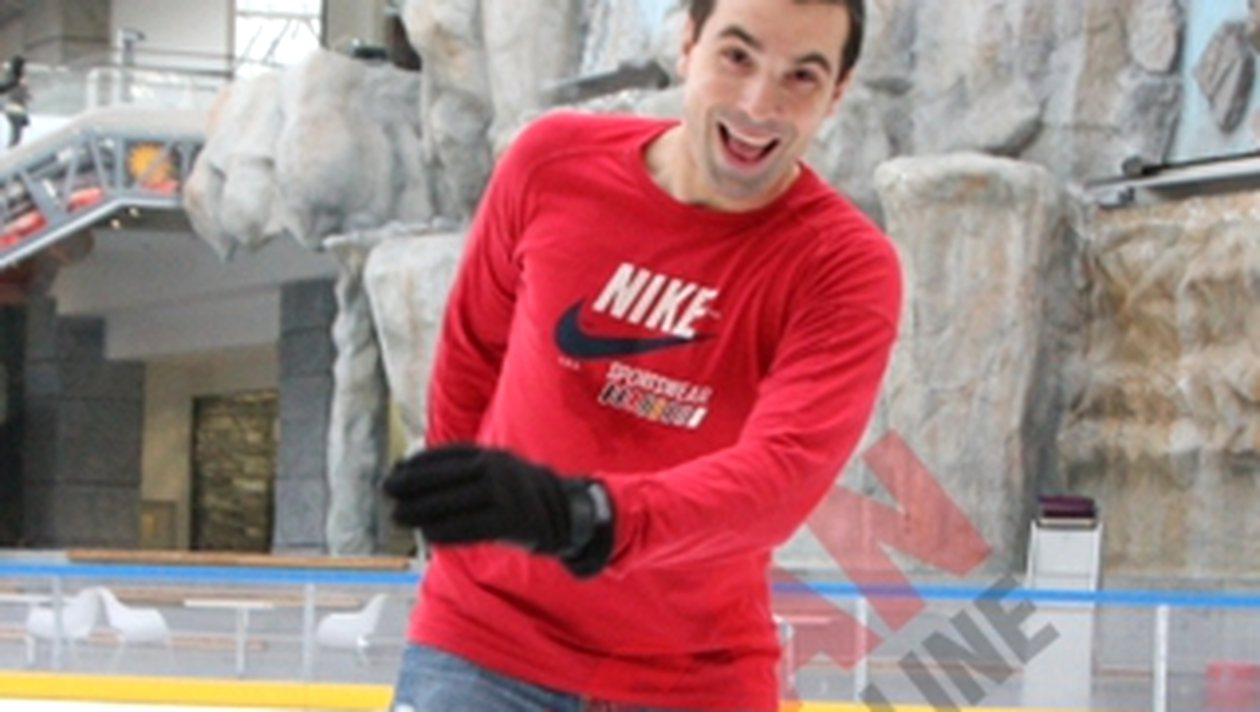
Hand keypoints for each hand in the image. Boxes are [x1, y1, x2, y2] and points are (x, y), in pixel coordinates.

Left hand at [382, 443, 613, 576]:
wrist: (567, 512)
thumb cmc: (518, 495)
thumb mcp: (496, 471)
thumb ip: (463, 472)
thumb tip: (413, 473)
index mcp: (492, 455)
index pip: (448, 454)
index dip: (418, 463)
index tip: (395, 470)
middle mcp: (499, 469)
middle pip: (447, 477)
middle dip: (413, 484)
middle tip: (387, 490)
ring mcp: (506, 494)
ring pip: (455, 502)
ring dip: (423, 510)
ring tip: (399, 515)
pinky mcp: (512, 520)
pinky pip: (471, 527)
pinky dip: (447, 531)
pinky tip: (429, 535)